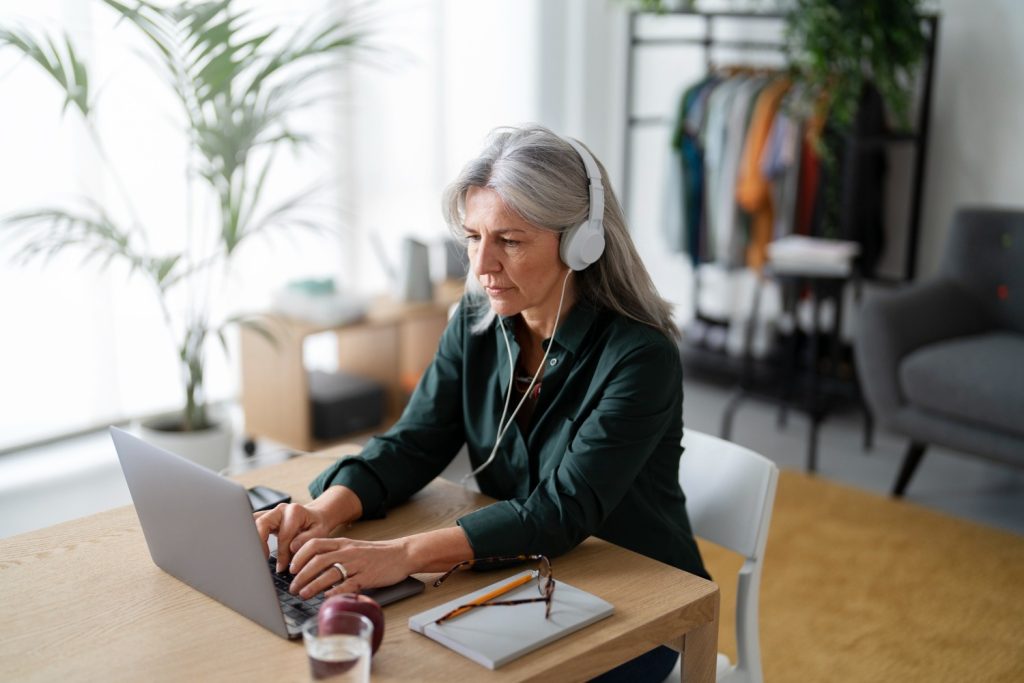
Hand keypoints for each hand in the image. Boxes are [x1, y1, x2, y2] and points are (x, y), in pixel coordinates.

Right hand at [254, 502, 333, 572]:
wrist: (315, 516)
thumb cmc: (317, 525)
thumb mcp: (320, 531)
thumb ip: (307, 539)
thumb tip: (292, 547)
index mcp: (294, 511)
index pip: (283, 535)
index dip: (282, 553)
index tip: (282, 567)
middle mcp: (280, 509)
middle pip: (262, 524)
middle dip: (260, 544)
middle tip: (261, 561)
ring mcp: (270, 512)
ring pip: (252, 522)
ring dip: (251, 539)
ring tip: (253, 557)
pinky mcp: (264, 518)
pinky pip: (251, 524)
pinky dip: (249, 536)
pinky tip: (251, 550)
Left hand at [288, 537, 415, 599]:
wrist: (402, 554)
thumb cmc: (376, 554)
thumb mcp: (353, 548)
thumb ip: (334, 553)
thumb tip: (310, 566)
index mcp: (342, 543)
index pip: (315, 544)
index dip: (299, 555)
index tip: (291, 567)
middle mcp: (348, 551)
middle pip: (318, 560)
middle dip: (302, 574)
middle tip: (293, 587)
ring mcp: (357, 564)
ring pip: (330, 572)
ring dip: (313, 585)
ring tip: (303, 594)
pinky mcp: (367, 576)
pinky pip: (349, 584)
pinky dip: (336, 591)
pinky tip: (326, 598)